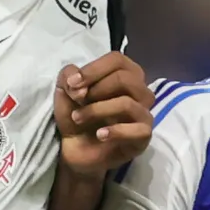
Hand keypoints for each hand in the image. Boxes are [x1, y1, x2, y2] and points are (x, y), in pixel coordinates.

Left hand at [55, 54, 152, 176]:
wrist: (74, 149)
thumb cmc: (76, 115)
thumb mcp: (65, 90)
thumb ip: (68, 74)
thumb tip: (77, 79)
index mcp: (126, 74)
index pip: (117, 60)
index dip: (94, 70)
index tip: (72, 84)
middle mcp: (140, 91)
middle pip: (124, 79)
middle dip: (95, 90)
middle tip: (77, 101)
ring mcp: (144, 114)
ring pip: (127, 103)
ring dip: (97, 110)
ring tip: (79, 118)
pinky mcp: (143, 136)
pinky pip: (137, 129)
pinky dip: (115, 131)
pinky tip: (100, 135)